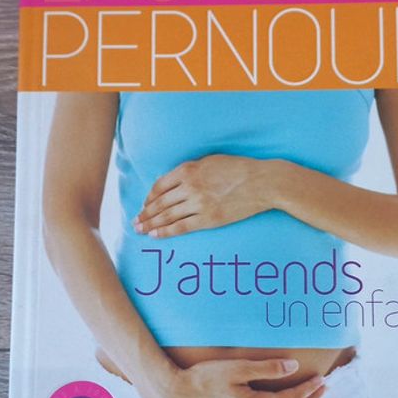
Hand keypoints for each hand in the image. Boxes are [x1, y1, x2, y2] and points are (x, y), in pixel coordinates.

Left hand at [133, 155, 270, 236]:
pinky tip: (156, 236)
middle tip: (135, 222)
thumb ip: (191, 170)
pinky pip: (182, 227)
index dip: (149, 197)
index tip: (145, 205)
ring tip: (140, 231)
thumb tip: (174, 183)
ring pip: (167, 216)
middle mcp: (190, 187)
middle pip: (160, 203)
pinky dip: (166, 232)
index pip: (160, 186)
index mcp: (188, 170)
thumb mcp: (211, 161)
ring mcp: (199, 204)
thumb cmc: (238, 169)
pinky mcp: (209, 219)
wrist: (262, 183)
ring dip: (151, 224)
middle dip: (145, 214)